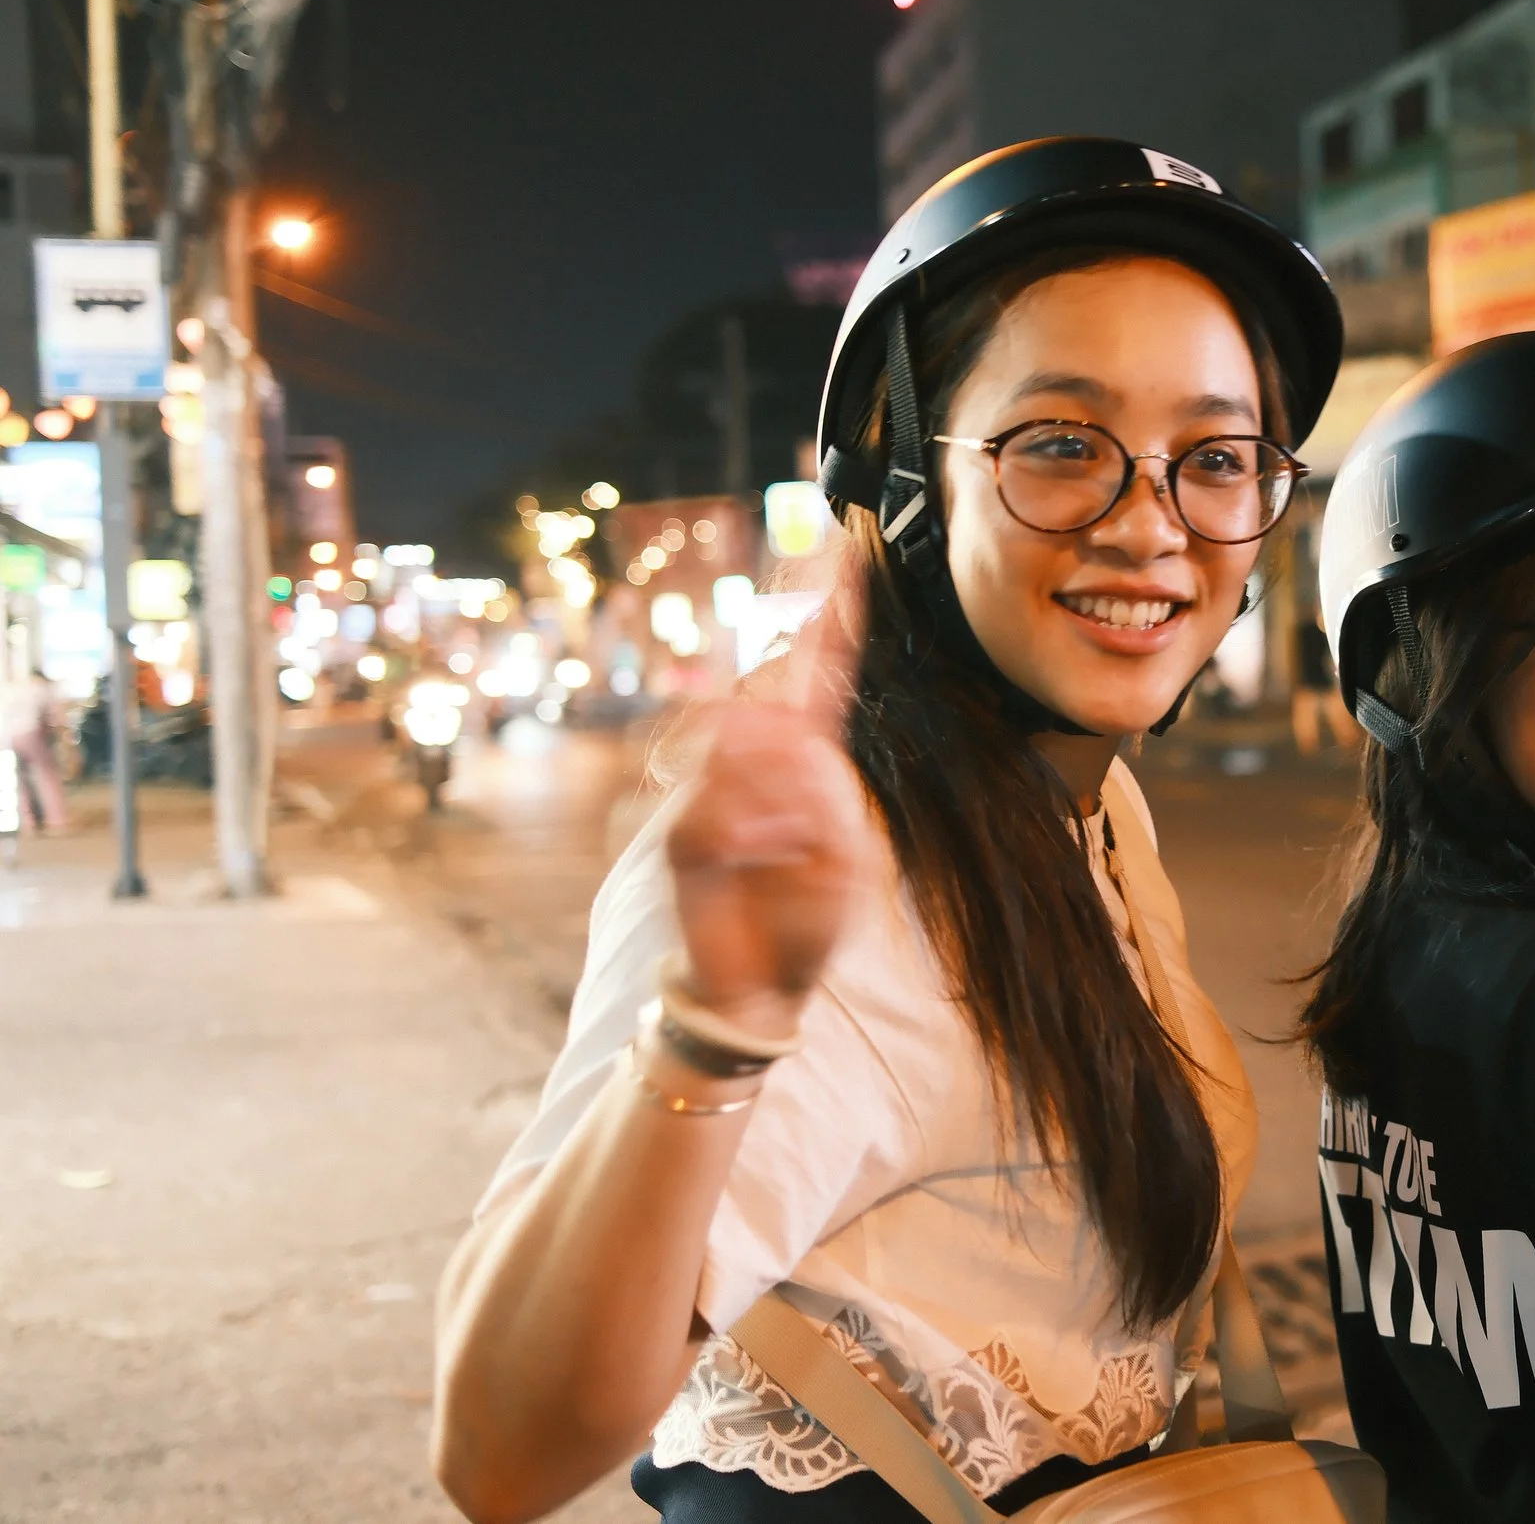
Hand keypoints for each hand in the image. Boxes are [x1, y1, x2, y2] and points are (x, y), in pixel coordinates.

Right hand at [663, 556, 874, 1042]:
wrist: (758, 993)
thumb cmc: (804, 925)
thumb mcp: (845, 861)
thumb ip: (820, 796)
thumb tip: (775, 740)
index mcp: (806, 764)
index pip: (817, 675)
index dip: (826, 613)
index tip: (842, 549)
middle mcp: (754, 765)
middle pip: (772, 698)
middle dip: (792, 730)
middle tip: (807, 778)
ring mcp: (710, 793)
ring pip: (743, 753)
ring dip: (781, 803)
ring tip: (792, 851)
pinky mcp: (681, 832)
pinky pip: (714, 811)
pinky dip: (750, 837)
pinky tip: (762, 863)